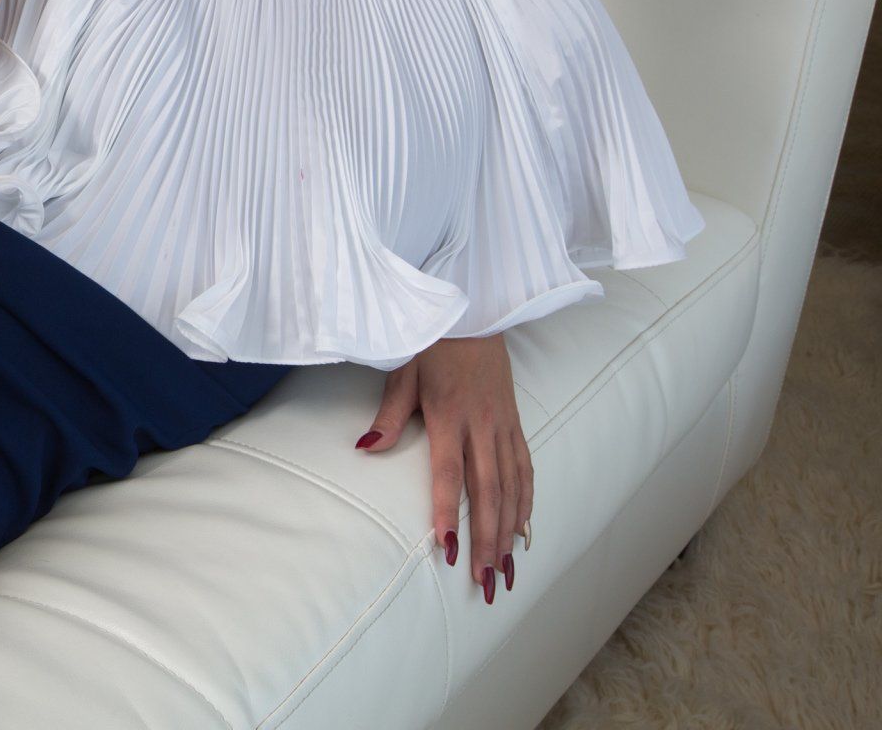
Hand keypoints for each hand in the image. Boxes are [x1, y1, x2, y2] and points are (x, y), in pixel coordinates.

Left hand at [356, 334, 532, 601]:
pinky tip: (524, 530)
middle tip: (485, 581)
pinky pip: (525, 469)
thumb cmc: (431, 342)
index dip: (447, 512)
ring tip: (506, 570)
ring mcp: (504, 425)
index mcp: (450, 414)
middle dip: (487, 541)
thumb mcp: (402, 371)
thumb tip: (365, 447)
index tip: (448, 549)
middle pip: (488, 492)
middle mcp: (482, 425)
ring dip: (509, 532)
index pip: (449, 474)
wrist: (474, 309)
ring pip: (512, 487)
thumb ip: (389, 415)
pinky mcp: (515, 421)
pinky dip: (526, 502)